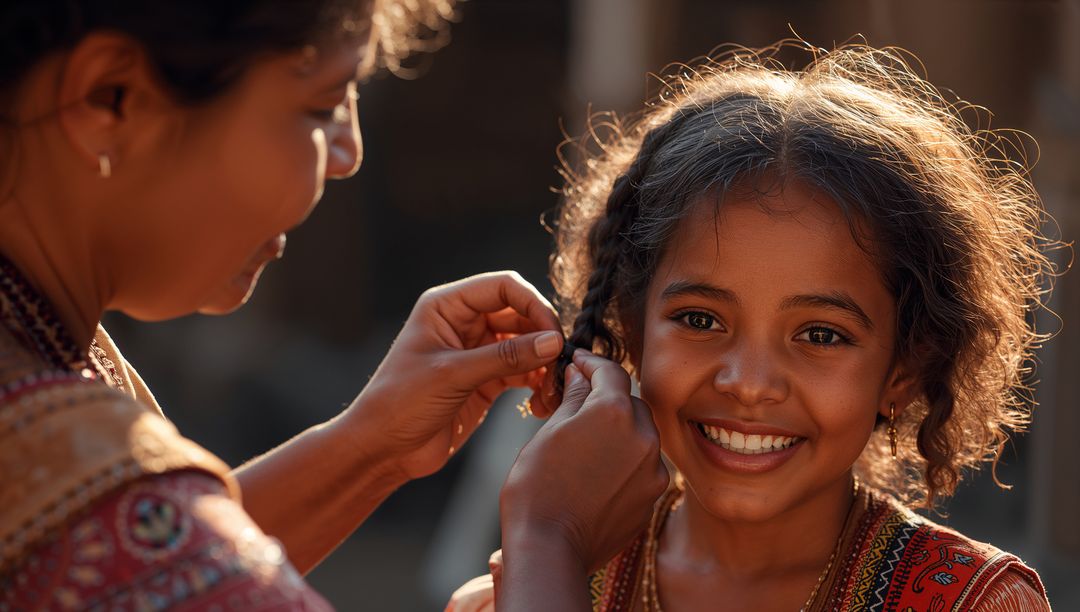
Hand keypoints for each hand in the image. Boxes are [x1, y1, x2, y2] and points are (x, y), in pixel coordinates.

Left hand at [345, 271, 563, 482]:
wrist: (382, 450)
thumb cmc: (400, 403)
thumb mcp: (453, 375)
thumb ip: (505, 357)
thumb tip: (553, 342)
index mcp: (447, 307)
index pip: (503, 287)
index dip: (532, 304)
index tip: (552, 333)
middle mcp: (464, 323)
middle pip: (520, 314)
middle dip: (543, 337)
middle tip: (559, 364)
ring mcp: (477, 352)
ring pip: (527, 344)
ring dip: (543, 364)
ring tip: (552, 388)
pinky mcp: (486, 380)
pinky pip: (523, 372)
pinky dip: (537, 384)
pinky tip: (541, 403)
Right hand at [499, 350, 668, 581]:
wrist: (550, 550)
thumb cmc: (537, 488)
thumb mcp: (549, 432)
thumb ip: (573, 398)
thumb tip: (579, 375)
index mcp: (615, 412)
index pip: (610, 371)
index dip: (592, 362)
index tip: (578, 362)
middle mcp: (644, 436)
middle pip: (630, 402)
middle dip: (607, 398)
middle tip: (578, 402)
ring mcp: (652, 470)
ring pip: (640, 435)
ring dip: (619, 430)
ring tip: (587, 443)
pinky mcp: (652, 497)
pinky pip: (642, 466)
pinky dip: (624, 461)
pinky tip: (597, 472)